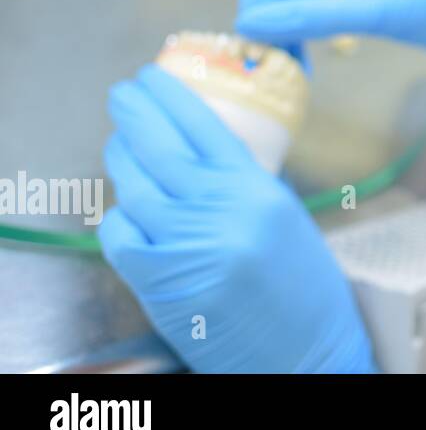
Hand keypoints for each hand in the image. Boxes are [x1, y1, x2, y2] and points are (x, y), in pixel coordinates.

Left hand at [98, 65, 375, 372]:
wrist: (305, 352)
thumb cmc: (302, 290)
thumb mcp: (283, 218)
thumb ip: (244, 184)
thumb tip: (203, 153)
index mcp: (257, 190)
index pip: (204, 126)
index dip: (171, 96)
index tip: (151, 77)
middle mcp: (220, 211)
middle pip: (160, 147)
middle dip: (134, 114)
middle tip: (122, 95)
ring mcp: (185, 245)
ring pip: (134, 188)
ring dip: (121, 161)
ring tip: (120, 146)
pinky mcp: (158, 281)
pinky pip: (120, 235)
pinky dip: (118, 220)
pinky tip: (127, 214)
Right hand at [234, 0, 425, 60]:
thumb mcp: (376, 9)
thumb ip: (313, 16)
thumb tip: (251, 26)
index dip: (254, 0)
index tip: (260, 43)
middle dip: (264, 18)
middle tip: (273, 61)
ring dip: (282, 31)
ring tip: (293, 67)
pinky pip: (310, 13)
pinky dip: (302, 35)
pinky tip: (311, 60)